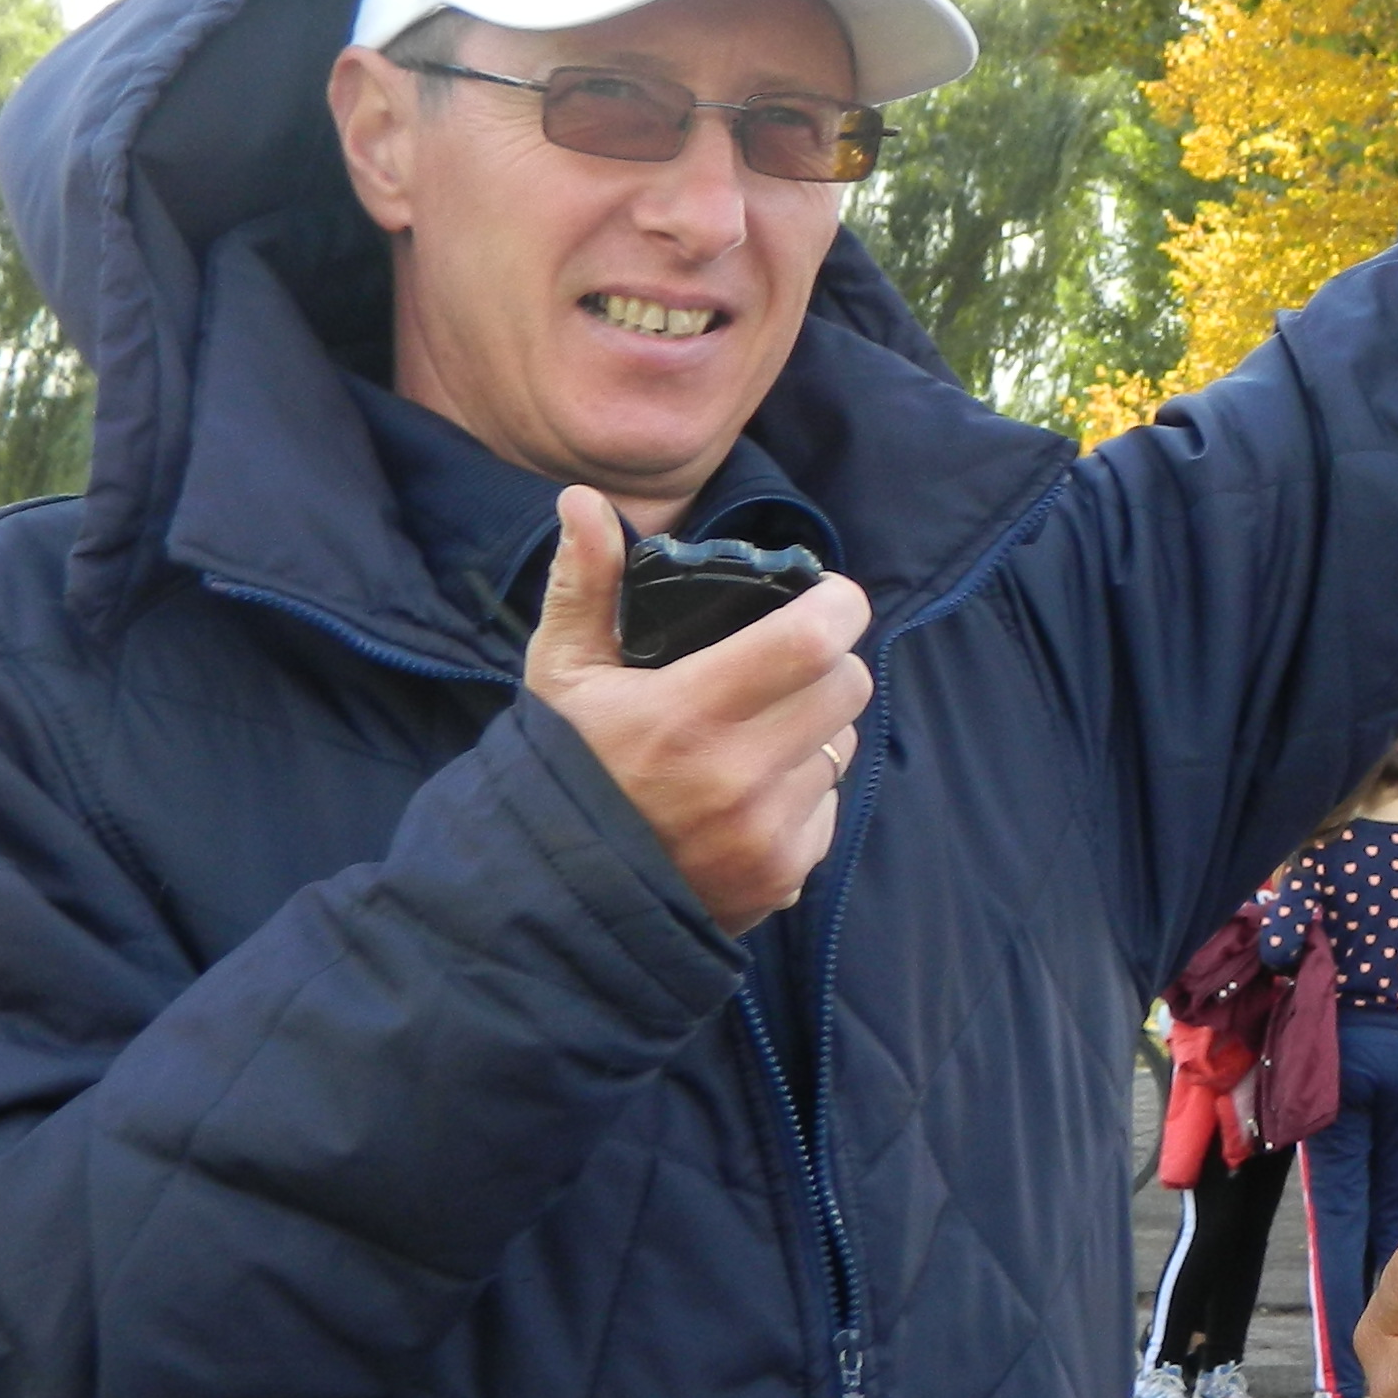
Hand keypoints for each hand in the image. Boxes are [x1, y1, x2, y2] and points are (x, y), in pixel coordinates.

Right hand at [522, 487, 870, 933]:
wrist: (550, 896)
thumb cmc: (561, 767)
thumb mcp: (562, 674)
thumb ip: (585, 585)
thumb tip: (582, 501)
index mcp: (687, 716)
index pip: (813, 641)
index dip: (838, 605)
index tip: (828, 595)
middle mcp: (737, 778)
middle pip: (847, 687)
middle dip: (826, 663)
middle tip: (785, 661)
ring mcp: (766, 834)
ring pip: (841, 747)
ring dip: (814, 730)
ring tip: (754, 732)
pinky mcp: (783, 875)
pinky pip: (828, 807)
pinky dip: (802, 793)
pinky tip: (747, 796)